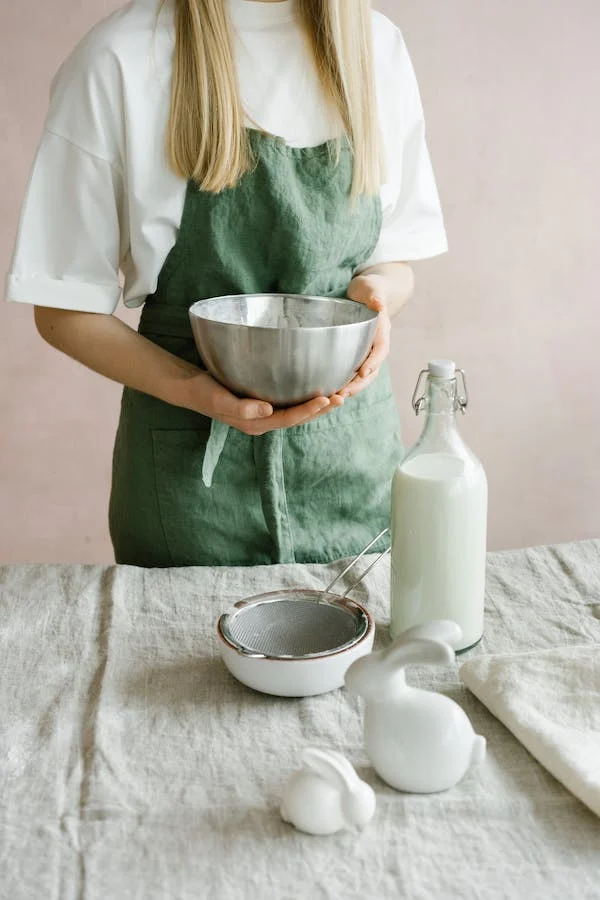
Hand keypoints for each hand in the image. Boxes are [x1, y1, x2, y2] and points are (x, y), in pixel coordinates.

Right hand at [182, 370, 343, 435]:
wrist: (191, 389)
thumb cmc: (204, 392)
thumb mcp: (218, 399)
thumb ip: (241, 408)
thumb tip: (268, 409)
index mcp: (255, 423)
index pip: (288, 418)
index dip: (308, 410)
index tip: (327, 398)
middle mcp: (263, 421)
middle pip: (298, 418)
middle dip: (321, 409)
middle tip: (343, 396)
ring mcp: (264, 413)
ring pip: (297, 412)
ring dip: (318, 405)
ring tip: (338, 395)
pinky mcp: (263, 403)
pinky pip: (290, 403)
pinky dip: (305, 397)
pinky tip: (317, 389)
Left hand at [337, 274, 391, 399]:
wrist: (367, 294)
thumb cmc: (370, 289)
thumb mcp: (372, 288)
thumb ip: (376, 296)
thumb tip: (379, 304)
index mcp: (382, 332)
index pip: (380, 350)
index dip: (373, 362)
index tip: (363, 372)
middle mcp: (376, 346)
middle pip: (372, 371)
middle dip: (359, 384)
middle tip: (343, 394)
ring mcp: (367, 353)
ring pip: (362, 376)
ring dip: (351, 388)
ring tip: (336, 398)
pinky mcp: (356, 356)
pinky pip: (352, 373)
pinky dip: (344, 383)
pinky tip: (329, 391)